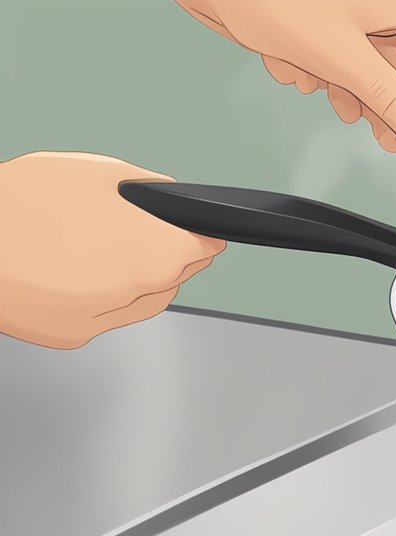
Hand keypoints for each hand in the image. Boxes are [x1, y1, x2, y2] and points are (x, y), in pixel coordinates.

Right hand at [0, 152, 224, 348]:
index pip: (202, 248)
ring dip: (142, 279)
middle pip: (174, 275)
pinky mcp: (70, 334)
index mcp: (152, 250)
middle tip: (161, 237)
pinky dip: (105, 297)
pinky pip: (105, 316)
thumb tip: (172, 198)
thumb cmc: (21, 201)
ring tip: (115, 252)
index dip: (203, 236)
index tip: (206, 232)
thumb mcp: (94, 173)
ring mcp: (102, 318)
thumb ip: (147, 188)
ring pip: (142, 299)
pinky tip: (87, 274)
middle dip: (172, 256)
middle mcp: (135, 291)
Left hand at [178, 0, 395, 151]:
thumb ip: (389, 97)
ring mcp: (355, 8)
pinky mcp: (326, 17)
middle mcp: (385, 2)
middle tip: (389, 140)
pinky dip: (323, 69)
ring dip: (353, 89)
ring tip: (337, 103)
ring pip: (374, 63)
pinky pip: (340, 53)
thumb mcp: (340, 56)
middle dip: (392, 102)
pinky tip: (296, 67)